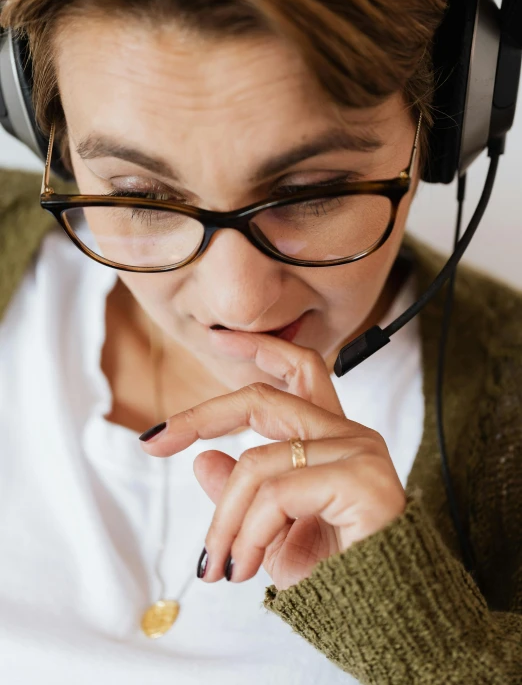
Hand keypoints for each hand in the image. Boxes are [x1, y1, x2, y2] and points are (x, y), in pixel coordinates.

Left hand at [140, 330, 406, 590]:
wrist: (381, 621)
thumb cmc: (336, 579)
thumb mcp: (271, 533)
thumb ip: (243, 492)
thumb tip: (204, 460)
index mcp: (333, 439)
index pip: (300, 370)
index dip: (259, 348)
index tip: (216, 338)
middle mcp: (351, 435)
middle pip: (265, 398)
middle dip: (203, 415)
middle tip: (156, 443)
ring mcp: (360, 452)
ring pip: (258, 462)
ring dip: (226, 521)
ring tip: (221, 566)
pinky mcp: (362, 479)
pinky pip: (277, 493)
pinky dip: (249, 532)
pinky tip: (247, 566)